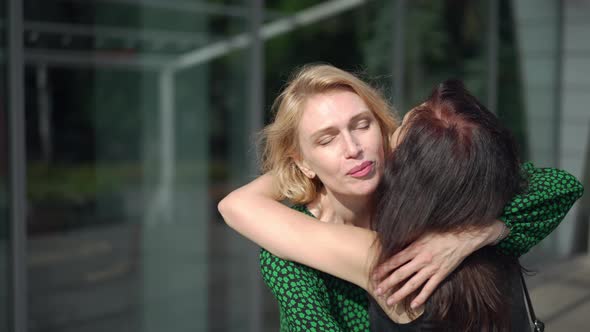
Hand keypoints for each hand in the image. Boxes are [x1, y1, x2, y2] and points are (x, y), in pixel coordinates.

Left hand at [371, 224, 502, 308]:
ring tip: (390, 301)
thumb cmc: (441, 232)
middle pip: (400, 274)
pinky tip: (413, 305)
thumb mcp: (422, 232)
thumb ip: (408, 239)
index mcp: (415, 248)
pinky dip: (421, 297)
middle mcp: (421, 260)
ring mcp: (431, 269)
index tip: (374, 275)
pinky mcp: (441, 275)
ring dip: (400, 294)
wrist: (463, 237)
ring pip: (412, 284)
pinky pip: (429, 288)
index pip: (395, 260)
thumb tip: (394, 240)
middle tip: (377, 291)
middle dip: (387, 284)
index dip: (383, 269)